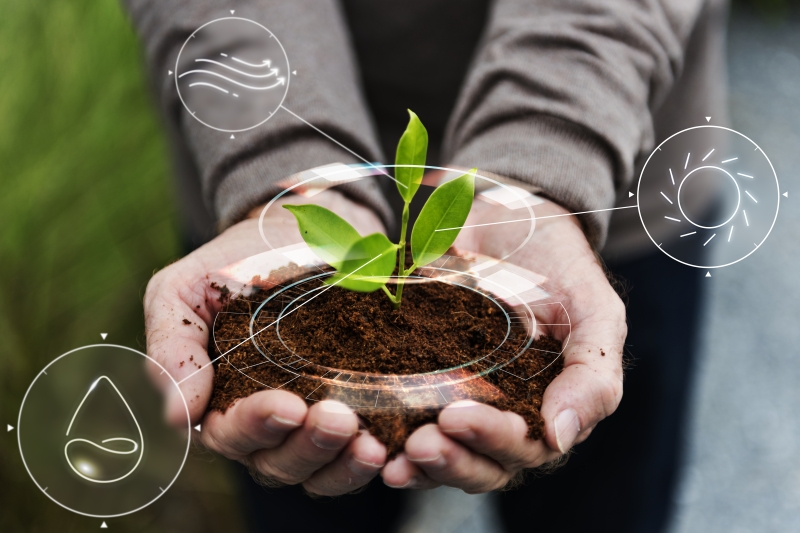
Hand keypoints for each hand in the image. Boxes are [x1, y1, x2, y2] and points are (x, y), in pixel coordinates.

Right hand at [144, 189, 389, 495]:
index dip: (256, 426)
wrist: (299, 233)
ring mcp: (311, 422)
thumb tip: (178, 417)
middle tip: (337, 418)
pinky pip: (360, 453)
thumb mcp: (184, 291)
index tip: (287, 405)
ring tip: (369, 443)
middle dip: (307, 446)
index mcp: (218, 402)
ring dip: (343, 462)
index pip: (231, 434)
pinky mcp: (355, 412)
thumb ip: (173, 348)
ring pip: (321, 469)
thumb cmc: (233, 263)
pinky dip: (373, 456)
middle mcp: (266, 425)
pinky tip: (390, 442)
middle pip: (279, 462)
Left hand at [381, 197, 625, 491]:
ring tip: (393, 456)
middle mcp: (504, 416)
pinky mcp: (423, 377)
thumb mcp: (595, 312)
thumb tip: (560, 438)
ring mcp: (462, 399)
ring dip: (419, 463)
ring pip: (443, 453)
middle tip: (421, 442)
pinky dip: (390, 435)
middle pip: (480, 463)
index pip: (523, 448)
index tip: (457, 416)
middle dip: (450, 460)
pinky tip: (370, 439)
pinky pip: (406, 418)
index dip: (491, 441)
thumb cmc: (562, 267)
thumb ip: (593, 375)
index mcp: (547, 410)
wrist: (513, 220)